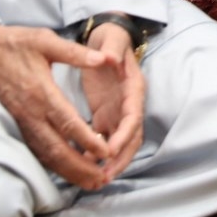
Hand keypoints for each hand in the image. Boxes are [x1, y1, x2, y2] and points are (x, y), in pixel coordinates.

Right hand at [0, 25, 113, 189]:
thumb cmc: (15, 43)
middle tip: (101, 180)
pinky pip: (36, 149)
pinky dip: (52, 164)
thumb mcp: (45, 40)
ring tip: (90, 182)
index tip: (106, 152)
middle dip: (80, 167)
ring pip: (46, 154)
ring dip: (67, 170)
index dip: (87, 140)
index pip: (67, 123)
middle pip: (57, 148)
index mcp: (41, 92)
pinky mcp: (17, 123)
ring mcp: (22, 121)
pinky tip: (67, 171)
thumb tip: (105, 58)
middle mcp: (31, 112)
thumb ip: (75, 52)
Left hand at [80, 23, 145, 184]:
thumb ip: (111, 49)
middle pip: (132, 137)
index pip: (133, 116)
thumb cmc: (110, 38)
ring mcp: (118, 111)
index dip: (124, 135)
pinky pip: (104, 139)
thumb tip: (110, 58)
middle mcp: (129, 103)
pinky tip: (83, 164)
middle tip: (105, 175)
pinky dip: (97, 153)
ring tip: (95, 178)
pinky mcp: (105, 114)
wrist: (106, 39)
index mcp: (133, 87)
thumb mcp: (111, 39)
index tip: (111, 150)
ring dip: (111, 161)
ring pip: (120, 143)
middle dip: (121, 158)